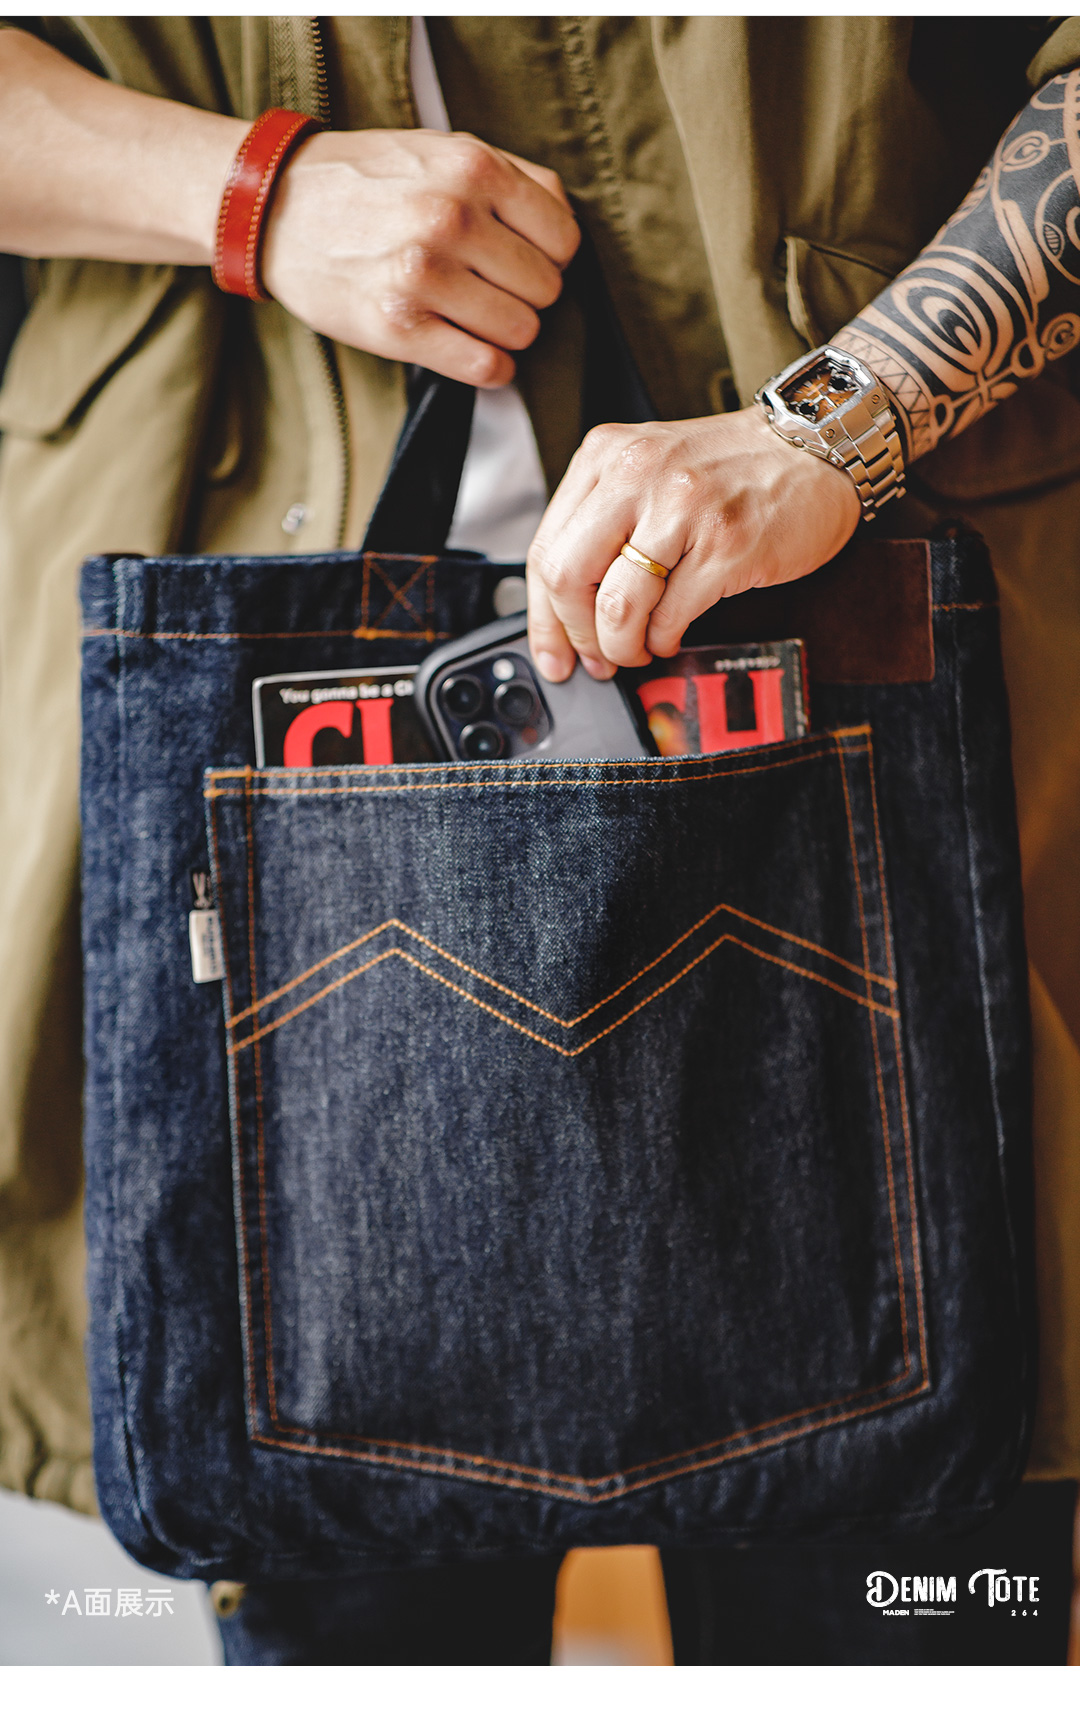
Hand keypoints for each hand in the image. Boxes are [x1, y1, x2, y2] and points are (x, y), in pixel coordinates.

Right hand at [261, 128, 578, 386]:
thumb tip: (565, 228)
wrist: (277, 208)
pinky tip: (469, 348)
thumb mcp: (443, 151)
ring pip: (521, 331)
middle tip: (488, 288)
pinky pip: (486, 367)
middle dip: (525, 295)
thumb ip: (513, 178)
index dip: (549, 256)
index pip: (564, 239)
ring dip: (505, 333)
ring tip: (472, 315)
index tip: (520, 259)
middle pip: (546, 289)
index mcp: (472, 169)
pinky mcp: (399, 328)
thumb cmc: (370, 182)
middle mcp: (452, 219)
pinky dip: (489, 367)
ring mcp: (424, 276)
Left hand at [526, 406, 860, 679]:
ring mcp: (683, 510)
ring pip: (616, 604)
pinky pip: (670, 616)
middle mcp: (638, 476)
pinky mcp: (726, 545)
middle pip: (568, 577)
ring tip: (636, 649)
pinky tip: (669, 635)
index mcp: (608, 457)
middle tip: (596, 655)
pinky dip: (662, 640)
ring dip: (621, 646)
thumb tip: (567, 605)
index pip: (546, 548)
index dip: (543, 615)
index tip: (551, 650)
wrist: (816, 447)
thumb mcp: (651, 470)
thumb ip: (604, 522)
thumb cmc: (735, 466)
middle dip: (577, 634)